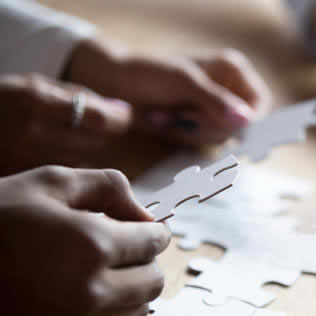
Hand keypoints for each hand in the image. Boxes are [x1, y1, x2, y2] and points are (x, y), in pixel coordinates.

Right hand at [0, 74, 131, 173]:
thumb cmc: (0, 102)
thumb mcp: (34, 85)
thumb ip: (79, 96)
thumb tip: (121, 110)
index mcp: (36, 102)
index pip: (98, 118)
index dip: (118, 119)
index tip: (124, 118)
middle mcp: (34, 134)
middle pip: (95, 141)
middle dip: (97, 133)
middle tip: (84, 125)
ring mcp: (29, 161)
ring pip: (83, 159)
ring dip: (82, 148)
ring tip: (57, 137)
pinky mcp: (28, 179)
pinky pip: (65, 173)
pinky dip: (68, 164)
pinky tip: (49, 152)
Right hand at [0, 166, 169, 315]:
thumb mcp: (52, 183)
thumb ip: (107, 186)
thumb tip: (143, 210)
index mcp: (90, 246)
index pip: (152, 243)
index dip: (156, 231)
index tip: (152, 228)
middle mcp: (90, 294)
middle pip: (152, 281)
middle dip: (147, 260)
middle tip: (130, 246)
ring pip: (138, 310)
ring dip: (133, 286)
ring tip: (108, 267)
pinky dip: (116, 309)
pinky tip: (94, 290)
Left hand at [68, 38, 270, 144]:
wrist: (120, 85)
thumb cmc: (150, 73)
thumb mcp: (184, 83)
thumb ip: (215, 101)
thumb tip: (247, 122)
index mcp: (230, 71)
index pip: (258, 103)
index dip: (248, 122)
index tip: (231, 135)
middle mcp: (225, 90)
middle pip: (237, 125)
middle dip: (207, 126)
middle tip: (181, 115)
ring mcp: (209, 109)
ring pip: (218, 136)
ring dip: (191, 132)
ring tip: (167, 115)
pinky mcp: (195, 123)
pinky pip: (201, 141)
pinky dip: (183, 136)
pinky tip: (166, 122)